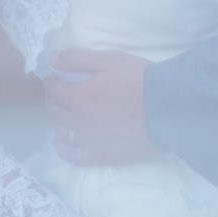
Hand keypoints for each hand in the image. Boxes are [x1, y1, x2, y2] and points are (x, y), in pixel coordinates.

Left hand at [44, 48, 160, 166]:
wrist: (166, 108)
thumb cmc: (139, 80)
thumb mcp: (109, 60)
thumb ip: (77, 59)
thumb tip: (52, 60)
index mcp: (78, 98)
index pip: (53, 91)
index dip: (51, 83)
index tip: (55, 79)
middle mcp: (78, 123)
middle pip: (54, 112)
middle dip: (53, 100)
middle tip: (59, 94)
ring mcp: (89, 142)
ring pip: (61, 133)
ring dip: (57, 121)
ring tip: (63, 113)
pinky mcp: (101, 156)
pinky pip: (73, 156)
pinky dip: (63, 149)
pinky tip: (62, 142)